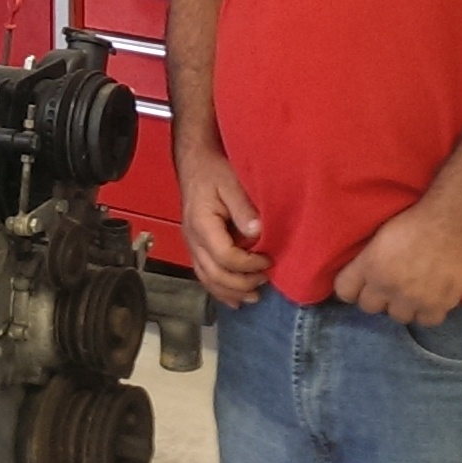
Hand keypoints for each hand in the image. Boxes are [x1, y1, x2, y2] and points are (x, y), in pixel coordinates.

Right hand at [179, 157, 269, 308]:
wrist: (195, 164)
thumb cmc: (214, 171)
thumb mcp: (231, 182)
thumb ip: (244, 208)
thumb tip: (258, 232)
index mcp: (203, 224)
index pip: (225, 256)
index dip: (249, 264)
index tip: (269, 260)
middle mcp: (193, 239)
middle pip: (214, 274)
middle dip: (242, 283)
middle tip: (265, 281)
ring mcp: (192, 245)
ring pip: (207, 279)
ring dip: (231, 291)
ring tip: (253, 297)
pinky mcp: (195, 246)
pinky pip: (203, 274)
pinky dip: (219, 289)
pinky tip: (234, 298)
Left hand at [332, 201, 461, 324]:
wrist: (453, 222)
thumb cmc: (416, 221)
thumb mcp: (381, 236)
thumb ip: (367, 260)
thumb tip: (361, 276)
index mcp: (369, 265)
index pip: (344, 292)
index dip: (351, 289)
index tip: (360, 285)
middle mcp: (387, 286)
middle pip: (369, 307)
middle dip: (377, 297)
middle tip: (389, 286)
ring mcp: (413, 298)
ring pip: (398, 317)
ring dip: (403, 306)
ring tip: (412, 293)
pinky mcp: (439, 304)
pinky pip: (426, 321)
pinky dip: (428, 312)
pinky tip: (431, 299)